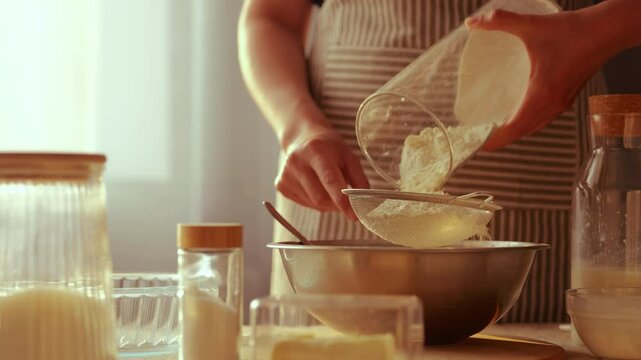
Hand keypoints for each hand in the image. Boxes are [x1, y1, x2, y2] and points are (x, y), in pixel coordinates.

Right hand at [275, 125, 368, 220]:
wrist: (301, 138)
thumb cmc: (329, 148)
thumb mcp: (348, 156)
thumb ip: (359, 178)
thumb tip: (365, 202)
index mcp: (317, 151)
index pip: (329, 180)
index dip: (342, 200)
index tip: (353, 215)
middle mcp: (297, 162)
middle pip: (320, 198)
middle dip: (336, 204)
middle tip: (344, 199)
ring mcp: (286, 175)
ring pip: (313, 203)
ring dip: (327, 203)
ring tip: (327, 186)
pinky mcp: (281, 185)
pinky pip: (304, 203)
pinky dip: (315, 201)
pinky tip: (315, 186)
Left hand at [465, 9, 617, 149]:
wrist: (608, 31)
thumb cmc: (574, 31)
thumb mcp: (532, 26)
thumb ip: (501, 21)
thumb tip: (473, 22)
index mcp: (542, 94)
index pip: (514, 128)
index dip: (495, 140)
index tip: (477, 144)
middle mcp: (552, 104)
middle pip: (521, 132)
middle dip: (499, 139)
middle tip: (478, 137)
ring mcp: (561, 103)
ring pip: (533, 127)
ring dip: (514, 131)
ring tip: (493, 129)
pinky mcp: (567, 98)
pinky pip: (543, 119)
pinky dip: (527, 123)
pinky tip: (518, 114)